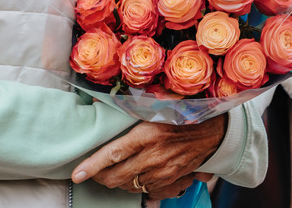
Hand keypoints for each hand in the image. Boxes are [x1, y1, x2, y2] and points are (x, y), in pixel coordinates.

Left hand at [72, 117, 225, 197]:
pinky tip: (134, 175)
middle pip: (116, 176)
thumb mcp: (157, 107)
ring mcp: (162, 170)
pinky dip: (135, 184)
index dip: (92, 166)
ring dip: (117, 181)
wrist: (214, 131)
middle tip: (91, 173)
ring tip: (112, 172)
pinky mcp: (169, 179)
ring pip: (128, 185)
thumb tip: (100, 102)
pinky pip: (144, 188)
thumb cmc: (183, 113)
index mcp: (148, 134)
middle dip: (99, 177)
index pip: (112, 154)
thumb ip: (130, 108)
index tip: (77, 174)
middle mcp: (153, 155)